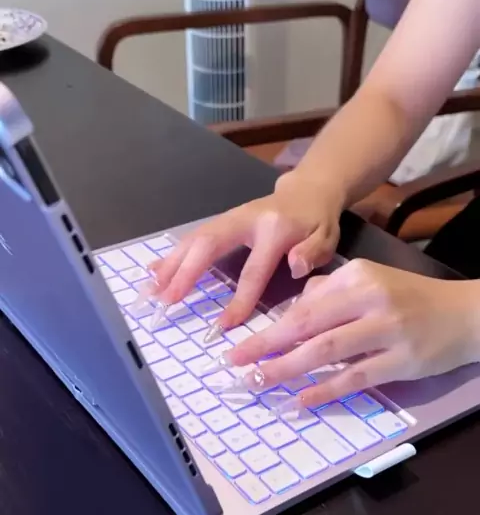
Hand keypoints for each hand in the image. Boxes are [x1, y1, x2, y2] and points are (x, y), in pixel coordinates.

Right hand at [145, 170, 343, 336]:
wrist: (308, 189)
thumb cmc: (317, 222)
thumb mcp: (327, 237)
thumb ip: (313, 253)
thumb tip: (295, 266)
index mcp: (275, 230)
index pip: (253, 269)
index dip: (239, 298)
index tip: (223, 325)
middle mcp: (246, 219)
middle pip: (209, 245)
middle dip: (185, 272)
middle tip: (166, 299)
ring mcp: (230, 217)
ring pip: (195, 238)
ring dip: (171, 263)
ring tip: (152, 288)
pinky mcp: (222, 220)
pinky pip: (193, 236)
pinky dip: (173, 254)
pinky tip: (154, 270)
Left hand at [212, 259, 479, 408]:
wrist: (465, 314)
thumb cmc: (410, 299)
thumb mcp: (370, 282)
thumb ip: (329, 293)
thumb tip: (291, 314)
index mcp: (357, 277)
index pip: (303, 306)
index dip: (268, 328)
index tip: (238, 346)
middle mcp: (370, 299)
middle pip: (308, 325)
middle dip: (267, 347)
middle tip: (236, 365)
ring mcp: (388, 330)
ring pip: (327, 351)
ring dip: (288, 368)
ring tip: (259, 381)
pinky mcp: (403, 360)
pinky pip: (356, 377)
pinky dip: (326, 389)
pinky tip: (302, 399)